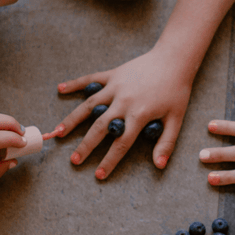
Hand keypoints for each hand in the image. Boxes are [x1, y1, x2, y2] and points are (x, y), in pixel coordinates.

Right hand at [55, 47, 193, 178]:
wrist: (173, 59)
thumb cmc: (176, 91)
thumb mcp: (176, 119)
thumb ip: (166, 143)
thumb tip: (159, 166)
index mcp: (138, 114)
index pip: (121, 143)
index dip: (110, 161)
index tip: (99, 175)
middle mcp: (123, 101)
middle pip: (100, 128)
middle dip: (86, 146)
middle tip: (74, 161)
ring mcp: (115, 87)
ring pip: (89, 106)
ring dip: (72, 120)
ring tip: (58, 133)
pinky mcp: (112, 74)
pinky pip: (90, 79)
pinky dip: (74, 84)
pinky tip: (60, 89)